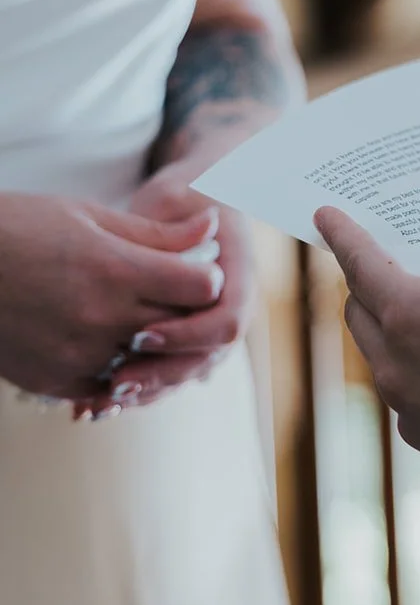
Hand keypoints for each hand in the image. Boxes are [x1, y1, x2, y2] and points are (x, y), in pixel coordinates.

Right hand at [0, 193, 223, 403]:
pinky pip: (110, 387)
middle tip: (178, 297)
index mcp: (115, 270)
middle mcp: (101, 318)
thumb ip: (158, 233)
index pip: (200, 286)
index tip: (196, 270)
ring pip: (149, 361)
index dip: (205, 277)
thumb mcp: (90, 217)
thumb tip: (213, 227)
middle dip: (187, 313)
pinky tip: (110, 346)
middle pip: (180, 327)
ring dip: (155, 346)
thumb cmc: (22, 228)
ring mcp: (78, 355)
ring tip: (142, 321)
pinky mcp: (56, 381)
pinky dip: (118, 369)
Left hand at [101, 161, 255, 407]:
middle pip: (206, 358)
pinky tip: (92, 405)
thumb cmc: (189, 191)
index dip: (188, 333)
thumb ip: (175, 221)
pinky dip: (134, 391)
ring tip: (99, 405)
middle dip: (161, 375)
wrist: (202, 198)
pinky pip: (167, 373)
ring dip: (146, 392)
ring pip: (185, 374)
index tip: (143, 334)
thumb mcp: (179, 194)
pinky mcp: (186, 339)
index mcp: (240, 274)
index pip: (227, 320)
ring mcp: (210, 327)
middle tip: (116, 384)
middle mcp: (231, 308)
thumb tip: (193, 232)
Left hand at [315, 208, 419, 459]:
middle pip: (361, 314)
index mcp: (411, 315)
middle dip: (368, 288)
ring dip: (402, 337)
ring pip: (386, 360)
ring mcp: (408, 409)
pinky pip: (415, 397)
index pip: (362, 265)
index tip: (324, 216)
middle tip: (388, 271)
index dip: (344, 236)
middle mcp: (395, 364)